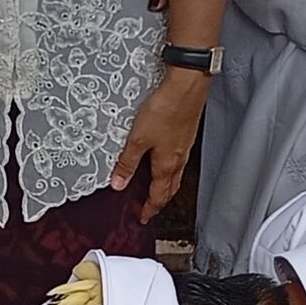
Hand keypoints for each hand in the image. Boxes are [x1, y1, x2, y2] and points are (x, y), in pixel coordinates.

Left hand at [115, 66, 208, 220]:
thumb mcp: (138, 139)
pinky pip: (178, 160)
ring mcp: (183, 147)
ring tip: (155, 188)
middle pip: (170, 189)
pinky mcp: (185, 134)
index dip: (149, 209)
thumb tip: (118, 184)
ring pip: (175, 174)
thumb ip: (127, 163)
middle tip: (149, 208)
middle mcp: (178, 159)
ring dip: (166, 185)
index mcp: (166, 165)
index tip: (143, 217)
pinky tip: (163, 159)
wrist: (187, 87)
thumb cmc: (166, 110)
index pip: (158, 196)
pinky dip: (170, 168)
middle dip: (160, 201)